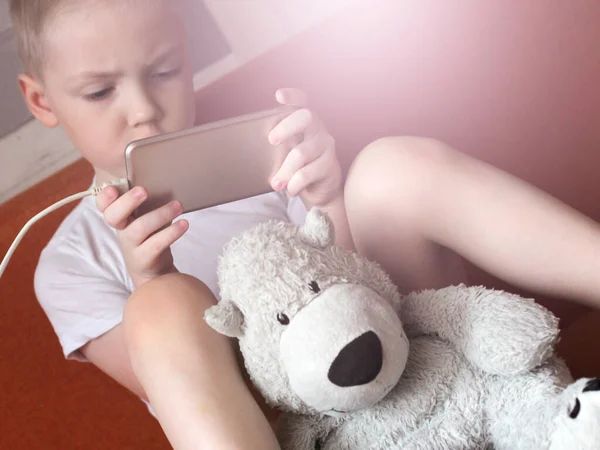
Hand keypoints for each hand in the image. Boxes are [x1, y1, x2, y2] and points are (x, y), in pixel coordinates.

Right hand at [96, 186, 188, 287]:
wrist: (153, 269)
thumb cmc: (150, 233)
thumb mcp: (145, 215)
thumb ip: (148, 200)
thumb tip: (168, 177)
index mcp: (119, 215)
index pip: (103, 205)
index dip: (104, 198)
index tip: (113, 188)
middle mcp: (121, 229)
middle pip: (113, 216)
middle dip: (128, 202)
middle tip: (144, 191)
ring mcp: (131, 245)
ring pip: (139, 228)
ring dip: (160, 214)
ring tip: (178, 206)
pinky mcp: (144, 258)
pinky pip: (156, 244)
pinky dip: (171, 233)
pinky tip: (184, 224)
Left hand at [269, 88, 342, 207]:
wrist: (321, 190)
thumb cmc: (298, 166)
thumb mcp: (286, 152)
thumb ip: (277, 145)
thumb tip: (249, 150)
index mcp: (305, 122)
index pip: (302, 101)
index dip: (292, 96)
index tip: (279, 95)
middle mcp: (318, 129)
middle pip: (305, 117)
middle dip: (286, 127)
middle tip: (271, 140)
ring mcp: (326, 146)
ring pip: (301, 153)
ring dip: (284, 171)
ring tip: (275, 184)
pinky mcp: (330, 165)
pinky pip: (307, 173)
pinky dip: (295, 184)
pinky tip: (290, 190)